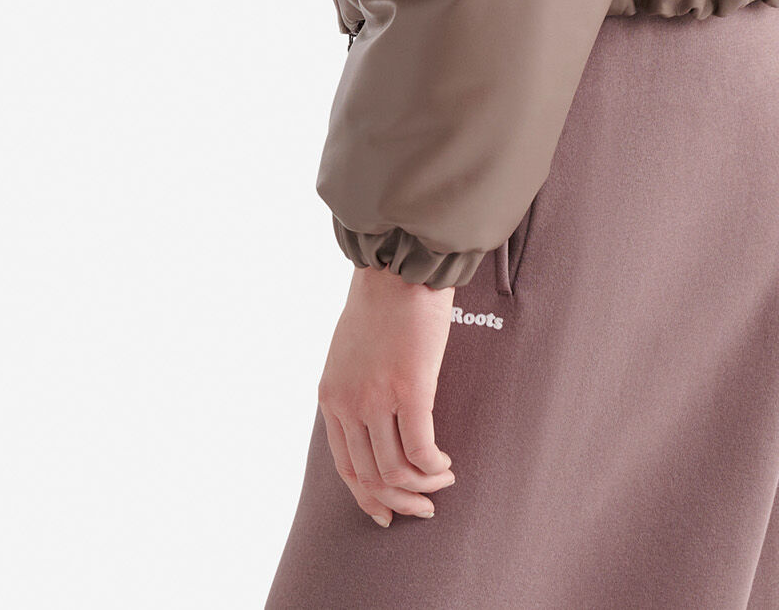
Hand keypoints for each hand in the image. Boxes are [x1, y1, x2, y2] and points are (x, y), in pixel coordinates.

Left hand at [318, 264, 458, 525]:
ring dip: (423, 485)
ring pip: (397, 470)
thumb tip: (376, 422)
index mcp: (331, 396)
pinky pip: (422, 448)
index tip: (388, 513)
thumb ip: (355, 387)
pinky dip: (434, 466)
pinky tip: (446, 463)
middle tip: (425, 507)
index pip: (345, 466)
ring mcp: (377, 398)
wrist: (398, 265)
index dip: (368, 497)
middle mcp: (349, 403)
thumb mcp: (349, 351)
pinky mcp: (410, 388)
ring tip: (443, 480)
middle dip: (400, 501)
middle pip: (371, 476)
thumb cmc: (382, 300)